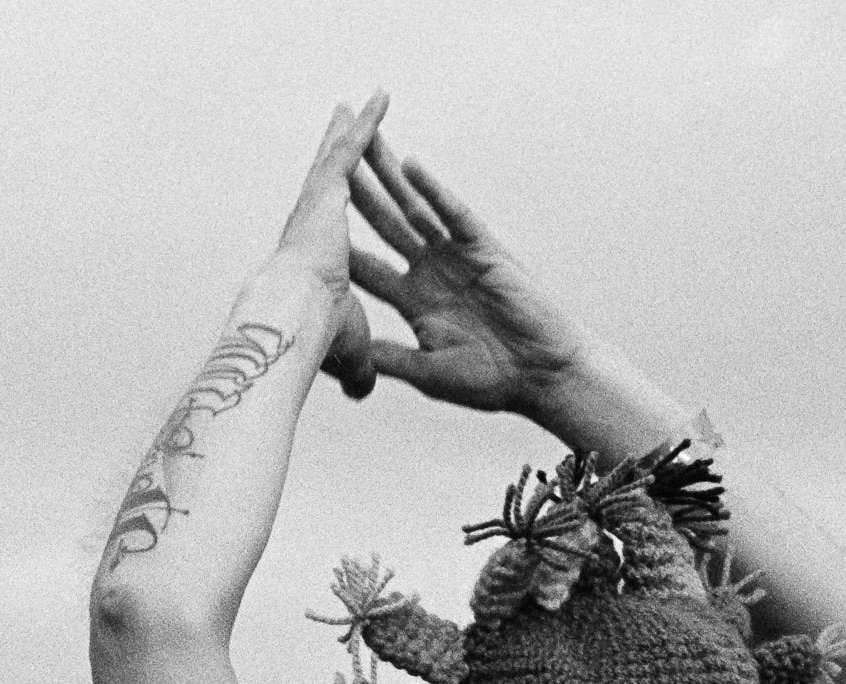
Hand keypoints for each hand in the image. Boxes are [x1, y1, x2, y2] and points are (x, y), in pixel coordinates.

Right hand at [278, 92, 390, 400]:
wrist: (294, 318)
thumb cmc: (314, 342)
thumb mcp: (347, 354)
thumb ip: (358, 368)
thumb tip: (360, 392)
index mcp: (318, 264)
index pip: (330, 239)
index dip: (334, 224)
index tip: (336, 216)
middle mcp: (315, 228)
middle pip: (329, 190)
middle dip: (334, 165)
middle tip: (337, 141)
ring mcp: (320, 206)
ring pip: (339, 161)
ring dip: (350, 133)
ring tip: (358, 106)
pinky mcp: (331, 190)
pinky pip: (354, 148)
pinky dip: (367, 124)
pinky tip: (380, 99)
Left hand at [340, 132, 587, 418]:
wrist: (541, 376)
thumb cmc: (492, 381)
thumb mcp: (429, 372)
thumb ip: (390, 357)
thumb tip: (346, 356)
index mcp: (415, 301)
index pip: (367, 267)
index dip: (337, 247)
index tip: (305, 227)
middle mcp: (431, 271)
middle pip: (384, 223)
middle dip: (357, 191)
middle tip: (327, 157)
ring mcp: (456, 257)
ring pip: (414, 208)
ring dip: (389, 175)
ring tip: (364, 140)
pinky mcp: (483, 250)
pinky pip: (453, 214)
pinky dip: (434, 191)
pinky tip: (411, 167)